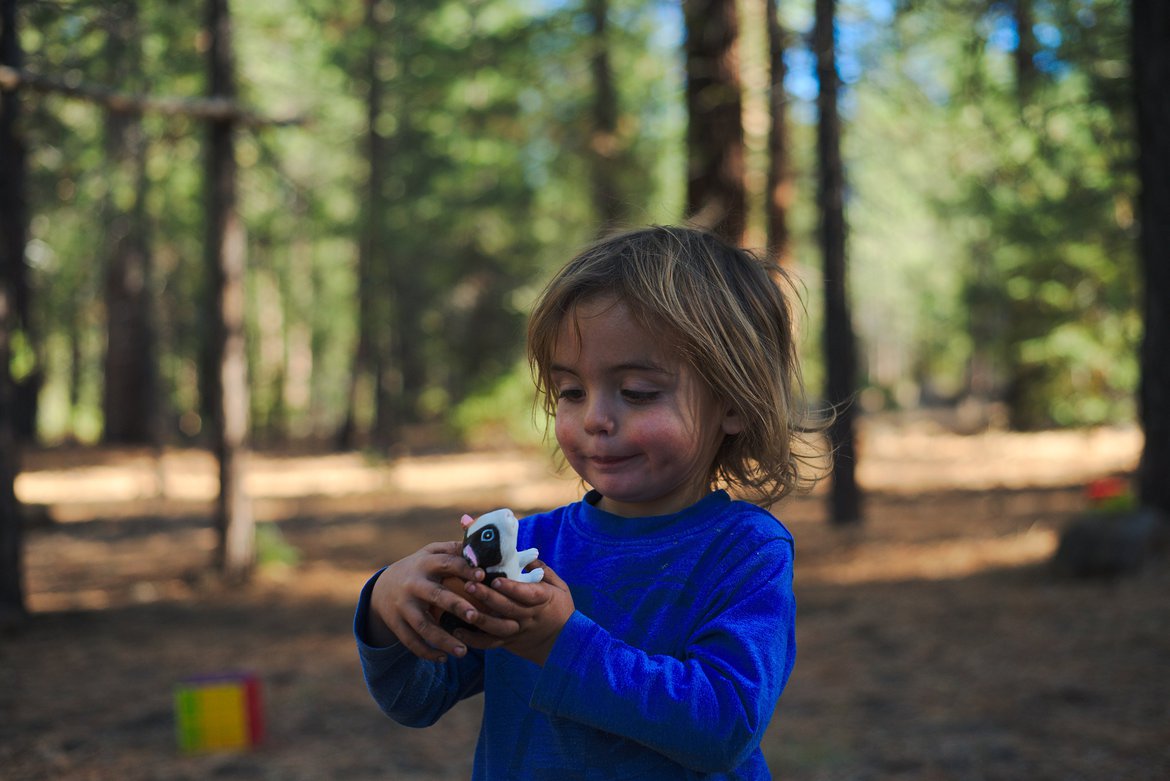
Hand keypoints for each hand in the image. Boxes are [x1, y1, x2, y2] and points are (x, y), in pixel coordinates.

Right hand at [367, 541, 519, 662]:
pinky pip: (411, 641)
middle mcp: (413, 584)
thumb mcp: (432, 553)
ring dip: (443, 640)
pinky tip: (443, 659)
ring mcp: (403, 606)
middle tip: (476, 616)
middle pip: (436, 596)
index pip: (447, 564)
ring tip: (463, 652)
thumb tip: (483, 543)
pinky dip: (426, 652)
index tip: (483, 576)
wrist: (382, 587)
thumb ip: (455, 549)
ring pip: (423, 626)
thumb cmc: (420, 568)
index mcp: (425, 563)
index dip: (464, 568)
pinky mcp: (396, 624)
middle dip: (456, 606)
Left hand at [455, 562, 574, 665]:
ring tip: (462, 609)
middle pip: (507, 608)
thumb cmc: (561, 610)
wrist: (564, 644)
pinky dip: (474, 640)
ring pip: (497, 628)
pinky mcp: (508, 642)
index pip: (527, 593)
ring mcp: (518, 631)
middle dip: (488, 597)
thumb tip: (527, 555)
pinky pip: (490, 644)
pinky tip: (458, 631)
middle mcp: (529, 617)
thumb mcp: (560, 588)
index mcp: (542, 600)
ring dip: (479, 619)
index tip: (496, 579)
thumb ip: (543, 571)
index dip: (511, 588)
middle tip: (469, 585)